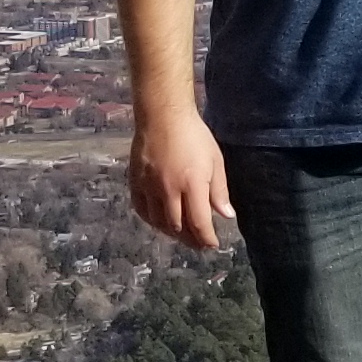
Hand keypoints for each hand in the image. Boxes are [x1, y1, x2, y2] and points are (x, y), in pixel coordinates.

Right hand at [129, 107, 235, 249]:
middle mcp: (169, 190)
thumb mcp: (215, 161)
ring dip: (172, 232)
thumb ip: (219, 191)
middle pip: (178, 226)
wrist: (163, 116)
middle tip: (199, 243)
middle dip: (190, 239)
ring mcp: (149, 187)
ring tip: (182, 234)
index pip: (199, 222)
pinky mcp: (135, 182)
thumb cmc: (195, 136)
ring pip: (158, 222)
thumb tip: (226, 215)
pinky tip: (161, 222)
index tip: (212, 245)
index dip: (206, 238)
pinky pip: (142, 210)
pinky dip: (152, 221)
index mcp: (192, 184)